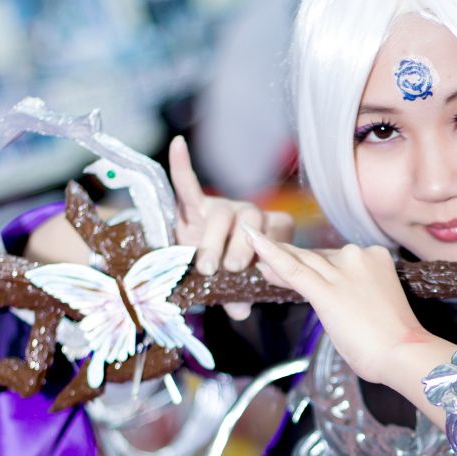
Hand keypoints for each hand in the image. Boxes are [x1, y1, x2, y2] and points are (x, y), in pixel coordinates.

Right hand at [169, 136, 293, 320]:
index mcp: (269, 232)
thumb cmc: (227, 275)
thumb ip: (238, 295)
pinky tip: (178, 145)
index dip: (273, 247)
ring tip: (206, 265)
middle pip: (250, 221)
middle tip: (232, 269)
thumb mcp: (234, 288)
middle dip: (241, 246)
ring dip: (213, 240)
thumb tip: (241, 310)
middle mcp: (249, 215)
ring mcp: (223, 207)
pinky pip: (188, 183)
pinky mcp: (196, 204)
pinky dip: (182, 165)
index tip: (265, 267)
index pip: (278, 231)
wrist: (204, 262)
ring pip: (221, 214)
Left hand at [240, 226, 446, 387]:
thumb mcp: (375, 305)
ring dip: (273, 256)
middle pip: (314, 255)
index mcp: (375, 257)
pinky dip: (270, 253)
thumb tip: (332, 299)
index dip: (308, 260)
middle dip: (287, 256)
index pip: (331, 256)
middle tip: (260, 249)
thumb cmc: (394, 340)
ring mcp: (342, 271)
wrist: (404, 353)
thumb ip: (354, 293)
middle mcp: (358, 257)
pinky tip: (252, 240)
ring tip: (251, 247)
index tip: (291, 260)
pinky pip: (293, 269)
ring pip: (301, 262)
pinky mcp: (327, 290)